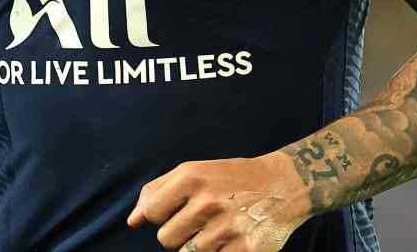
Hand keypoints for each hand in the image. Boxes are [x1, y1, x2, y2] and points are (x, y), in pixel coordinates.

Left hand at [126, 154, 307, 250]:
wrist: (284, 184)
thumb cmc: (231, 178)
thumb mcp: (194, 171)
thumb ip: (158, 191)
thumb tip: (133, 221)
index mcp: (191, 177)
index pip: (152, 213)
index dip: (162, 215)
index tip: (178, 209)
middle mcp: (207, 201)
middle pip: (166, 240)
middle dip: (179, 234)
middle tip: (202, 220)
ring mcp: (226, 228)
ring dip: (199, 245)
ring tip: (218, 228)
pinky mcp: (244, 250)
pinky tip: (230, 239)